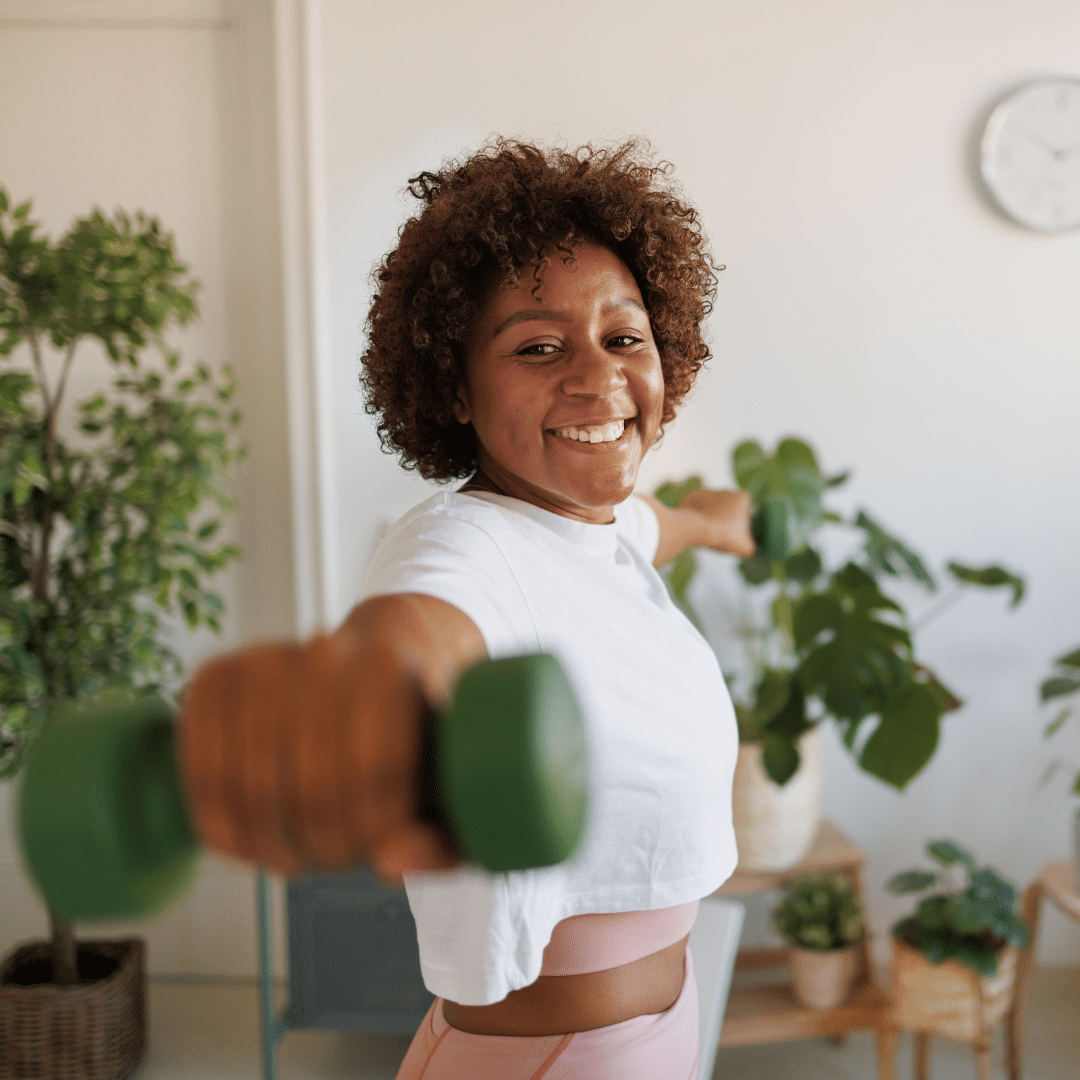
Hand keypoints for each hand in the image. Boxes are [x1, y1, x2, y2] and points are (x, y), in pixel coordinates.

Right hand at [178, 628, 460, 882]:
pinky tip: (246, 843)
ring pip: (248, 782)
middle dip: (319, 844)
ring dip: (268, 843)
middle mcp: (325, 653)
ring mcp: (264, 661)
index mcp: (390, 668)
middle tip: (333, 858)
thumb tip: (385, 865)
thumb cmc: (421, 732)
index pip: (371, 768)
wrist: (385, 655)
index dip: (367, 830)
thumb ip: (439, 839)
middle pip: (308, 783)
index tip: (372, 848)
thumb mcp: (456, 781)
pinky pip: (200, 766)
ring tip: (295, 856)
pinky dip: (217, 821)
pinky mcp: (218, 675)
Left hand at [677, 488, 755, 557]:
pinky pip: (697, 506)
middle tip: (720, 534)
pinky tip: (695, 526)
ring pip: (712, 507)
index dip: (739, 524)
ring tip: (707, 532)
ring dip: (710, 517)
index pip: (744, 511)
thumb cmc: (723, 536)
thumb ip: (749, 546)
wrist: (696, 528)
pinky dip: (696, 515)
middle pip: (727, 508)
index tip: (733, 533)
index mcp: (742, 498)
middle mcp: (726, 491)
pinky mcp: (693, 495)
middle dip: (725, 518)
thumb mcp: (743, 547)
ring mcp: (709, 492)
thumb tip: (748, 548)